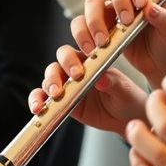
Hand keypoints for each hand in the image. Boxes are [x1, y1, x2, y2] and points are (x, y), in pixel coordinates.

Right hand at [27, 47, 148, 135]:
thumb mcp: (124, 90)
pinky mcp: (61, 101)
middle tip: (70, 81)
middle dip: (62, 69)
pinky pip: (44, 98)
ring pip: (50, 77)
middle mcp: (77, 68)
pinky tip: (38, 108)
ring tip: (55, 96)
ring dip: (48, 84)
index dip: (76, 56)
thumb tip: (102, 79)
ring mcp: (68, 85)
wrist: (126, 116)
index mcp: (93, 59)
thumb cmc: (127, 96)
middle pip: (61, 59)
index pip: (79, 49)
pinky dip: (38, 101)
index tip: (80, 68)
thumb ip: (113, 83)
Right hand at [74, 0, 165, 88]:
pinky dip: (82, 34)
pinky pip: (82, 24)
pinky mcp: (99, 28)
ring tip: (103, 40)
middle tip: (127, 21)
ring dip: (95, 19)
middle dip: (119, 2)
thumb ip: (164, 17)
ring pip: (93, 3)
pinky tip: (91, 47)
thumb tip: (150, 8)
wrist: (160, 64)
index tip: (141, 2)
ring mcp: (112, 12)